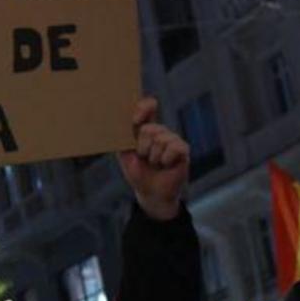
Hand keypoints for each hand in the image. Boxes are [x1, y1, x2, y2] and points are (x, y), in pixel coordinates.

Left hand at [115, 97, 187, 221]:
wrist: (150, 193)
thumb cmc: (137, 172)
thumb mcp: (124, 155)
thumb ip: (122, 138)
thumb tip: (116, 124)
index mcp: (144, 128)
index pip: (147, 107)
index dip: (143, 108)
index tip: (136, 119)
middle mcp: (160, 131)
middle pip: (150, 129)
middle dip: (142, 148)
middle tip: (144, 158)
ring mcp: (172, 139)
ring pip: (160, 140)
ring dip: (153, 157)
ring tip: (155, 164)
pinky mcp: (183, 149)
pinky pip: (173, 147)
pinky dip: (166, 159)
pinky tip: (166, 165)